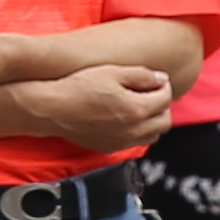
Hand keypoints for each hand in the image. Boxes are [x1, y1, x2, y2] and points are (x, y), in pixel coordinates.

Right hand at [21, 60, 174, 154]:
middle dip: (162, 106)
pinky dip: (138, 131)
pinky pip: (135, 142)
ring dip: (152, 121)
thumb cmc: (79, 87)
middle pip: (164, 122)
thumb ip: (141, 75)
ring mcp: (121, 142)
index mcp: (136, 110)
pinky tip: (125, 118)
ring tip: (139, 106)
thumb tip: (160, 79)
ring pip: (152, 135)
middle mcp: (132, 131)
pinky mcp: (110, 147)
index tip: (157, 80)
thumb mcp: (112, 72)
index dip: (163, 86)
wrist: (53, 109)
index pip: (165, 99)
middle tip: (151, 93)